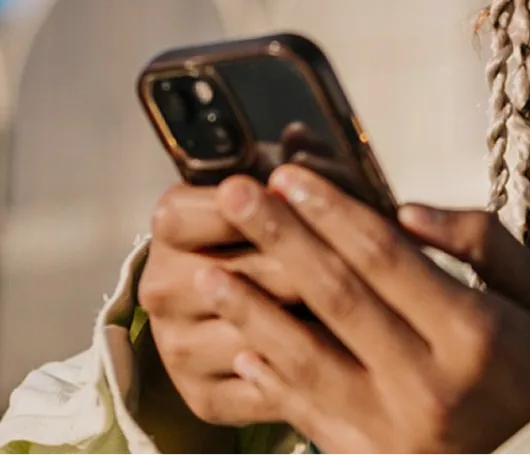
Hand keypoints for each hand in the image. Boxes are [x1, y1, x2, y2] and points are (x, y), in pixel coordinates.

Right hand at [137, 122, 351, 427]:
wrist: (228, 303)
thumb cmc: (262, 227)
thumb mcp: (273, 188)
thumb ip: (289, 165)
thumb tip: (302, 134)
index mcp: (171, 222)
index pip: (196, 211)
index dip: (253, 208)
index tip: (299, 195)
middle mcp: (161, 285)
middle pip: (241, 275)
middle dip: (306, 267)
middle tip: (363, 264)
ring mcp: (178, 345)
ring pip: (255, 336)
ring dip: (311, 327)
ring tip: (368, 317)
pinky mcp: (202, 395)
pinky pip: (259, 391)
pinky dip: (306, 379)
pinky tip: (349, 364)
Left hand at [201, 165, 529, 454]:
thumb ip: (483, 243)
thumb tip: (408, 209)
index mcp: (474, 331)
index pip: (384, 256)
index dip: (330, 210)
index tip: (287, 172)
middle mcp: (429, 382)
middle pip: (336, 296)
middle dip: (279, 238)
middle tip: (233, 194)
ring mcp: (399, 430)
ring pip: (308, 361)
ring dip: (253, 312)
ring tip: (208, 273)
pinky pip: (313, 418)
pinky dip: (274, 382)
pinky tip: (241, 349)